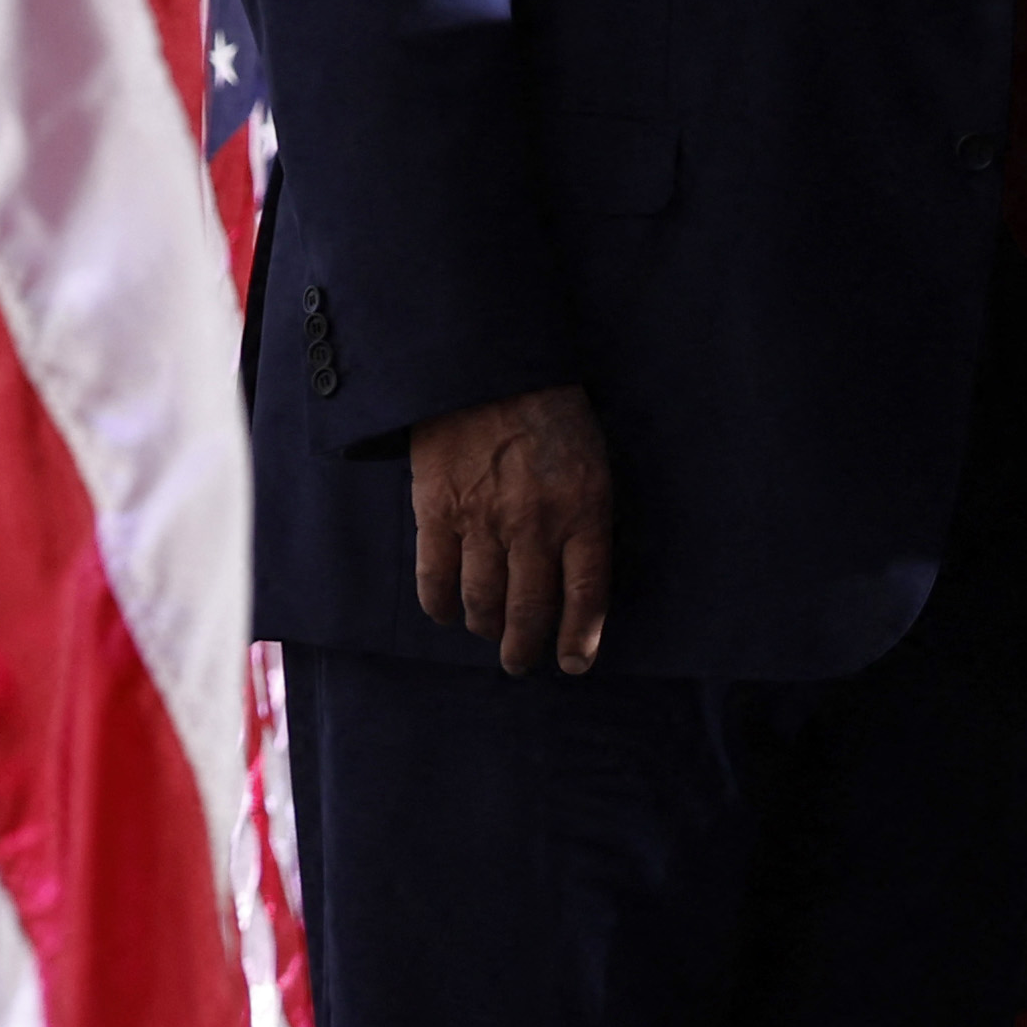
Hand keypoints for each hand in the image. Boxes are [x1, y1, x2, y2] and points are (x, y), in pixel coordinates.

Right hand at [408, 386, 613, 674]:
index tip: (575, 663)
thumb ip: (587, 517)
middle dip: (526, 648)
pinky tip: (447, 612)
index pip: (585, 596)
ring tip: (488, 634)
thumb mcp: (592, 461)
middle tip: (522, 662)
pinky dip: (440, 605)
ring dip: (486, 629)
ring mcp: (482, 520)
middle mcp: (534, 524)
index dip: (579, 638)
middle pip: (530, 611)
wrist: (485, 363)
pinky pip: (435, 578)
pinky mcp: (436, 511)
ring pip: (483, 602)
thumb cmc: (548, 410)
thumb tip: (576, 574)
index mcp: (583, 510)